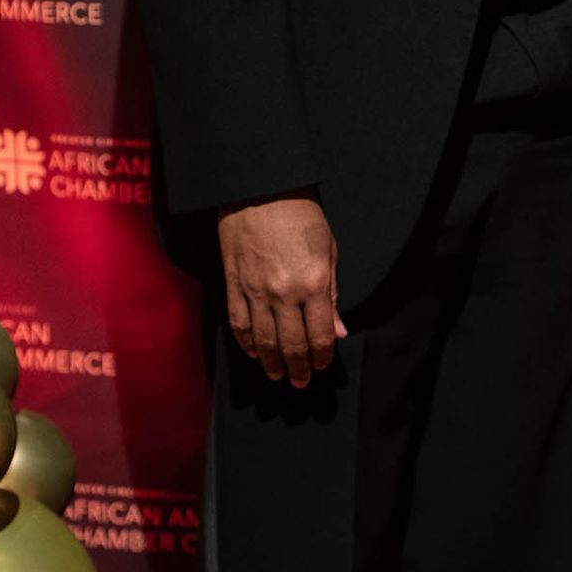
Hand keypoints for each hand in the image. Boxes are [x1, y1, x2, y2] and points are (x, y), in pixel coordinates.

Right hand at [217, 193, 343, 388]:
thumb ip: (331, 294)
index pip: (319, 334)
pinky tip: (254, 353)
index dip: (321, 356)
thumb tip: (337, 331)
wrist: (260, 190)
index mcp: (313, 283)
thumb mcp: (328, 250)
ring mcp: (255, 290)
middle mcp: (284, 293)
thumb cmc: (301, 215)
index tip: (322, 365)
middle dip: (297, 367)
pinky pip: (239, 323)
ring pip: (263, 340)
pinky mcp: (233, 284)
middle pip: (291, 343)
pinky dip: (246, 342)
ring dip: (272, 362)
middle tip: (299, 382)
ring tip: (278, 375)